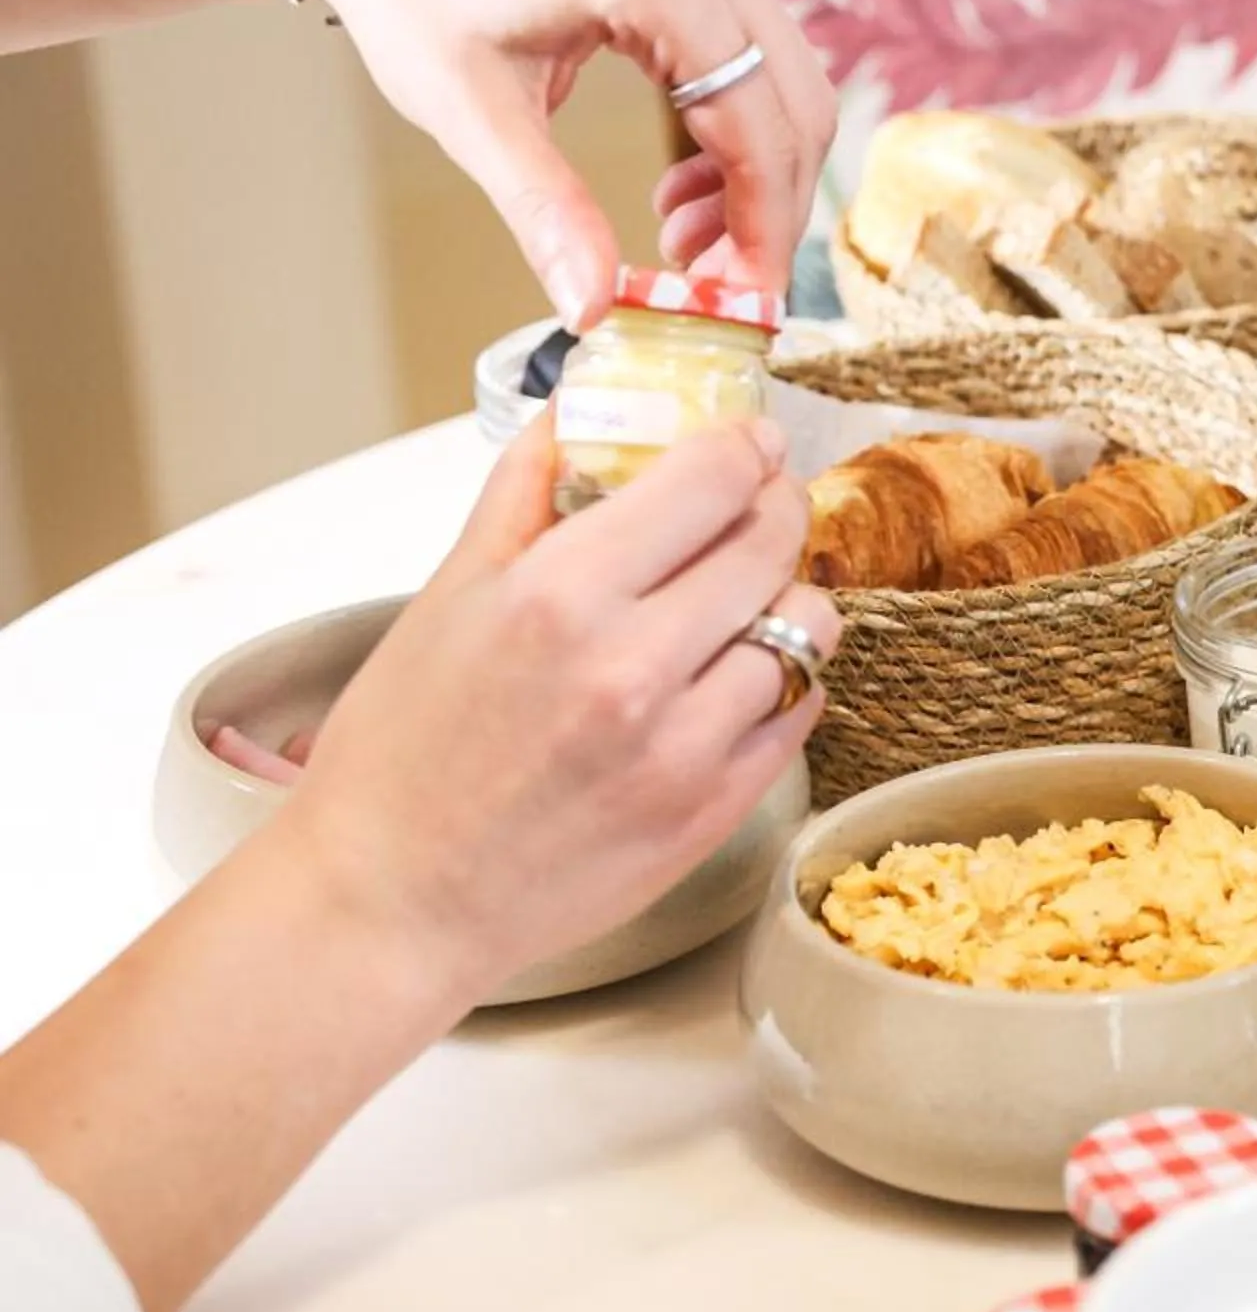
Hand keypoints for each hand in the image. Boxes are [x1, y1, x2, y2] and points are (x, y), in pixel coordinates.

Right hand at [266, 416, 838, 1000]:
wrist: (396, 899)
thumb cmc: (405, 753)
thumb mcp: (448, 598)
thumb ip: (523, 494)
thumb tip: (574, 412)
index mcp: (561, 594)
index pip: (710, 480)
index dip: (744, 447)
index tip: (749, 441)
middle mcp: (634, 665)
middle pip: (771, 545)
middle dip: (778, 509)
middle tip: (765, 504)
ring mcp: (685, 745)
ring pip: (805, 631)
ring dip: (789, 601)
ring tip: (751, 600)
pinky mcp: (714, 810)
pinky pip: (800, 714)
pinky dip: (787, 682)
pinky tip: (743, 676)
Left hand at [294, 0, 837, 325]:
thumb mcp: (465, 105)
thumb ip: (545, 209)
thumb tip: (595, 305)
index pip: (761, 128)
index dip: (764, 229)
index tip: (746, 304)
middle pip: (797, 108)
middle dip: (768, 211)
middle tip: (715, 285)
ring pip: (786, 85)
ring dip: (756, 175)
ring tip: (685, 237)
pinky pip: (754, 56)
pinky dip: (736, 131)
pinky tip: (683, 181)